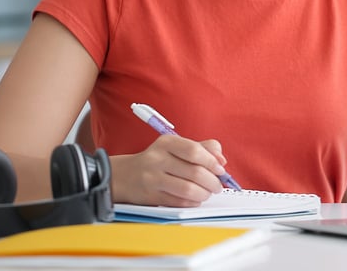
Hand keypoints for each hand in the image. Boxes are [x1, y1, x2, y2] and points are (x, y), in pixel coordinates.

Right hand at [112, 135, 229, 206]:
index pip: (194, 151)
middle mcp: (157, 159)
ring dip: (204, 194)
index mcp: (166, 143)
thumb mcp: (176, 147)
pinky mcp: (151, 196)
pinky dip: (192, 202)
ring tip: (207, 193)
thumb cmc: (158, 160)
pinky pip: (179, 202)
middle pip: (194, 172)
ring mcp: (153, 179)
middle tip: (217, 186)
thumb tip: (221, 160)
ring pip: (188, 190)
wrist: (125, 176)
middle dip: (212, 182)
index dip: (212, 162)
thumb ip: (202, 148)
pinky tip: (195, 199)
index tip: (220, 169)